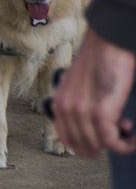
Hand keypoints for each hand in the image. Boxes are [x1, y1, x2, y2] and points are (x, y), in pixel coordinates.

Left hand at [52, 28, 135, 158]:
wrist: (108, 43)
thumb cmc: (100, 60)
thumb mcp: (80, 84)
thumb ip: (80, 103)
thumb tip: (92, 125)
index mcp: (59, 101)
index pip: (66, 138)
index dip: (85, 145)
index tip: (102, 141)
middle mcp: (65, 109)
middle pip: (81, 146)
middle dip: (102, 146)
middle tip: (118, 136)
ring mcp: (81, 112)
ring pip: (98, 145)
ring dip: (117, 143)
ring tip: (127, 127)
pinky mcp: (100, 113)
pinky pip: (112, 142)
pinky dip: (126, 144)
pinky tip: (133, 134)